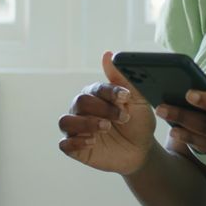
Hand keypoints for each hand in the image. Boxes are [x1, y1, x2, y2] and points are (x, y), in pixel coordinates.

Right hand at [58, 51, 156, 174]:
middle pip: (80, 102)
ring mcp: (77, 129)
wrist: (140, 151)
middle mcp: (82, 109)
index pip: (96, 88)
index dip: (110, 92)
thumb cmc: (137, 122)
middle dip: (102, 109)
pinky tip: (93, 142)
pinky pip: (64, 144)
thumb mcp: (137, 101)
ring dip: (85, 124)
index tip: (126, 98)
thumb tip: (107, 54)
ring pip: (66, 122)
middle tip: (122, 118)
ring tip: (106, 129)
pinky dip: (76, 142)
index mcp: (95, 95)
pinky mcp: (75, 147)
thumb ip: (123, 79)